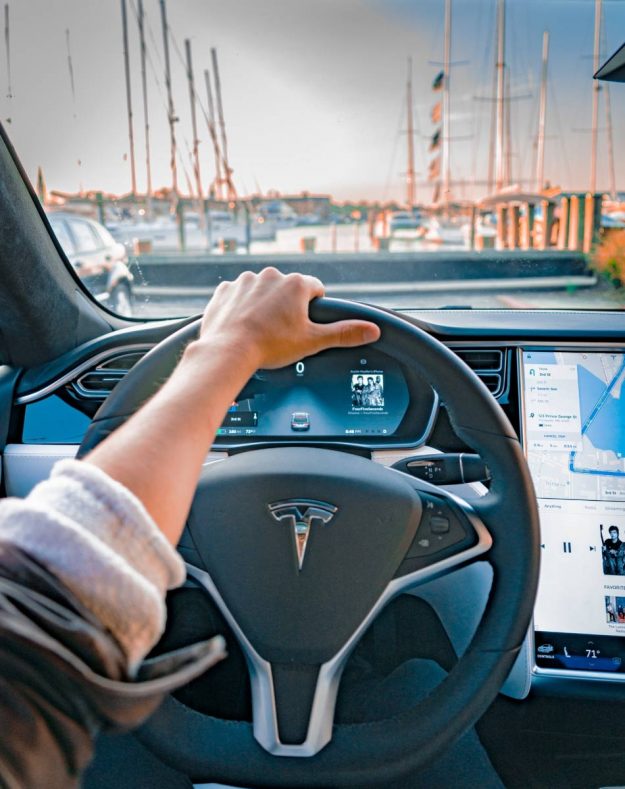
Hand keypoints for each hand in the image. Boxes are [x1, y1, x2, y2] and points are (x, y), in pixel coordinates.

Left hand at [196, 268, 380, 369]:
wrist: (228, 351)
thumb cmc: (269, 346)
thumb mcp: (312, 341)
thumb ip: (344, 333)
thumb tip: (372, 329)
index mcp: (295, 284)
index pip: (315, 288)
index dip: (313, 307)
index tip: (305, 322)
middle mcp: (270, 275)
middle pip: (287, 289)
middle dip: (287, 307)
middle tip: (282, 332)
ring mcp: (245, 281)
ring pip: (261, 291)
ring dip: (263, 305)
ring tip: (260, 330)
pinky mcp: (225, 290)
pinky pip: (237, 295)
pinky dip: (240, 307)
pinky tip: (241, 325)